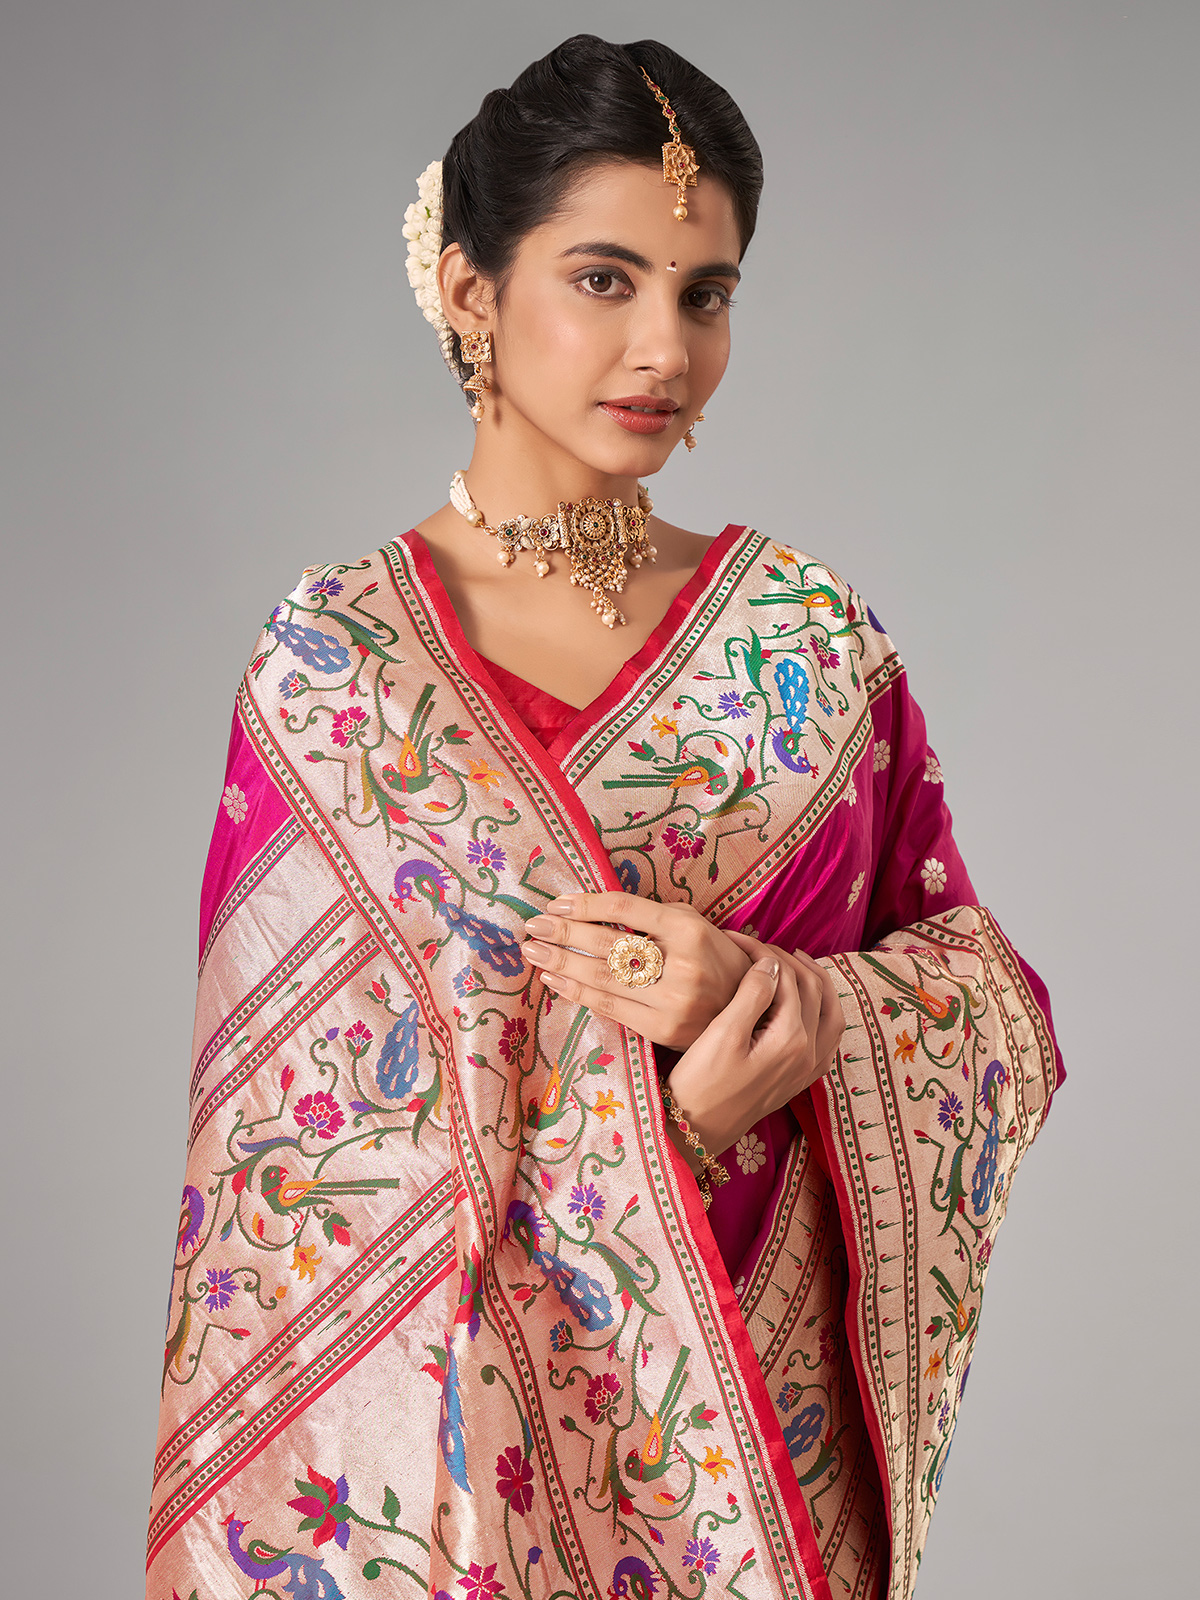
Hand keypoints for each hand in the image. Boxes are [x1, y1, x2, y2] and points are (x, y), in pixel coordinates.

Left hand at [521, 891, 751, 1050]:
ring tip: (533, 951)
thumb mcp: (696, 925)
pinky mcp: (662, 1029)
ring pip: (603, 978)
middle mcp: (682, 964)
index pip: (625, 910)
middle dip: (564, 933)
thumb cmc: (714, 960)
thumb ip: (655, 916)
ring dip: (561, 962)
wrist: (746, 1012)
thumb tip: (597, 908)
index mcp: (690, 929)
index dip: (586, 905)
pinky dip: (576, 993)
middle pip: (608, 944)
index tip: (556, 903)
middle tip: (532, 925)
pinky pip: (609, 1008)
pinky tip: (555, 980)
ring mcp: (672, 1000)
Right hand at [663, 935, 845, 1162]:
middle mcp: (809, 1052)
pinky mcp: (800, 1079)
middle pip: (813, 989)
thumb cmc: (701, 1083)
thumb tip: (771, 964)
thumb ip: (752, 995)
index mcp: (791, 1038)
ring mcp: (808, 1068)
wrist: (697, 1131)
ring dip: (815, 982)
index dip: (761, 953)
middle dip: (787, 961)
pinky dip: (824, 1012)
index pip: (786, 978)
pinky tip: (808, 1006)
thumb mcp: (722, 1035)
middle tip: (758, 947)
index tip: (734, 940)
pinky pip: (829, 1038)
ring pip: (831, 1012)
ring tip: (794, 963)